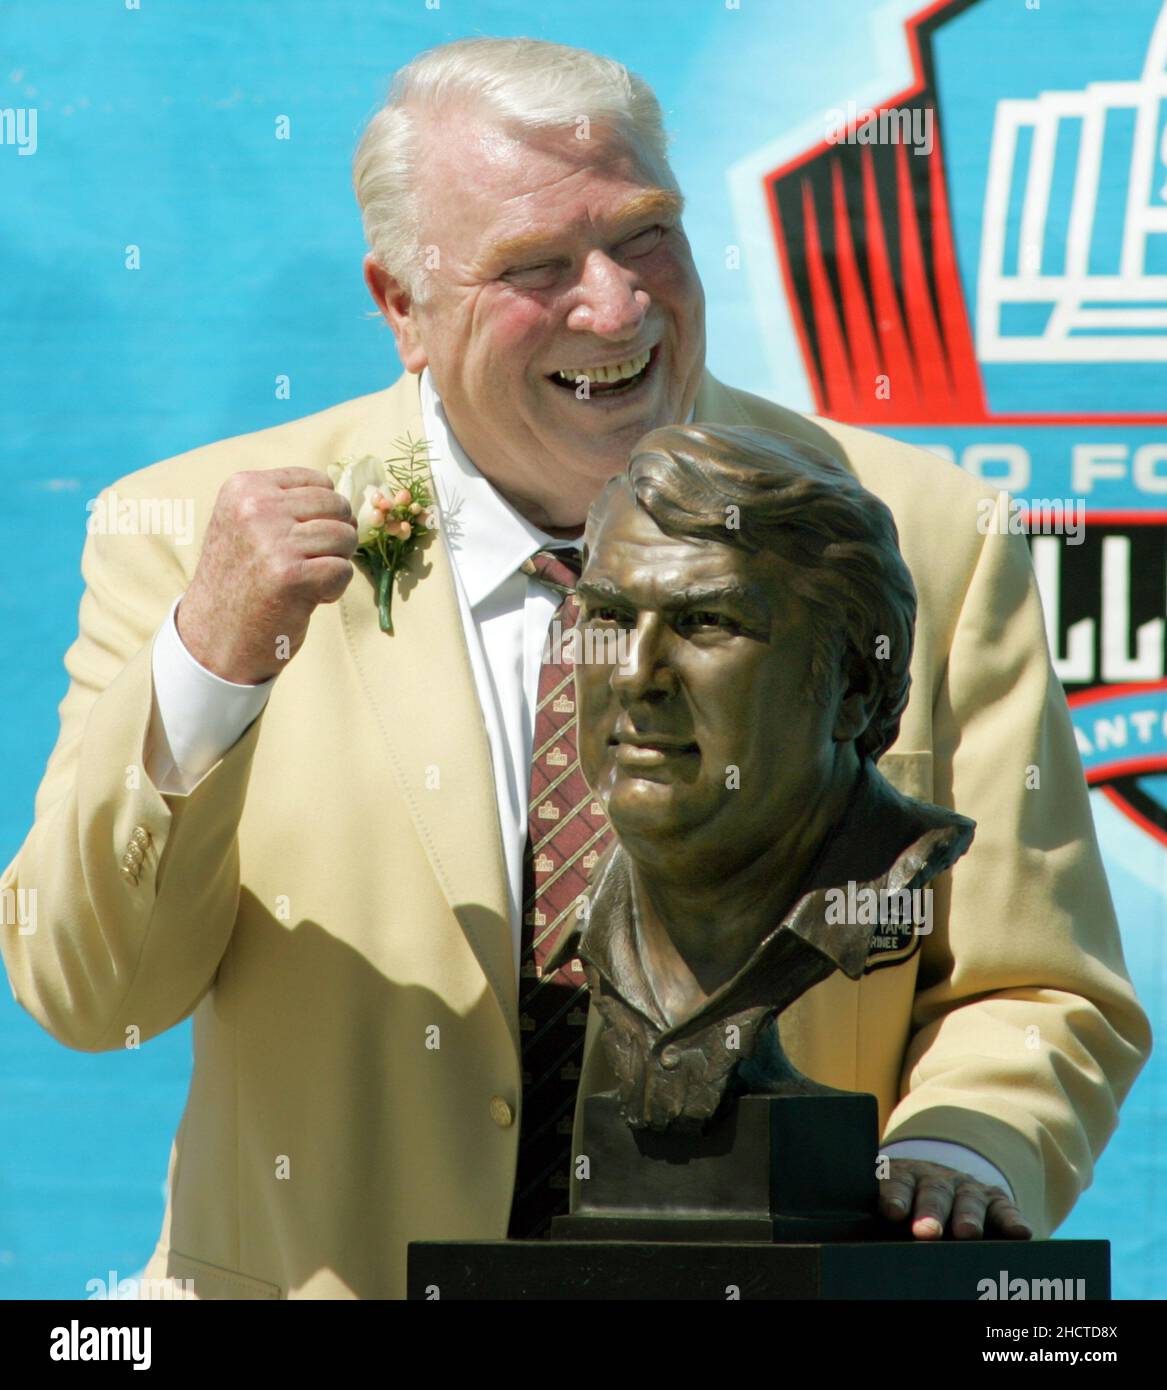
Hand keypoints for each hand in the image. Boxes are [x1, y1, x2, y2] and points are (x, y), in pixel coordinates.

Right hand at [177, 467, 357, 683]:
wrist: (213, 636)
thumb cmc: (241, 580)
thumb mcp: (247, 524)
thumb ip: (286, 504)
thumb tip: (349, 498)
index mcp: (244, 487)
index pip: (319, 482)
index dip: (323, 513)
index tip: (298, 539)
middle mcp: (256, 508)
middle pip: (337, 506)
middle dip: (335, 536)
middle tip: (309, 562)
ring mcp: (273, 541)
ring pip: (345, 536)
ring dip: (336, 562)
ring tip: (306, 579)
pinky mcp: (292, 576)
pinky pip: (343, 570)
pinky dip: (334, 588)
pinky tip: (307, 597)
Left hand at [880, 1158, 1032, 1239]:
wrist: (934, 1182)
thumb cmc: (903, 1206)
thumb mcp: (889, 1203)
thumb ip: (881, 1212)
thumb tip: (853, 1238)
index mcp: (903, 1176)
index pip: (897, 1183)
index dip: (895, 1197)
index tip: (892, 1212)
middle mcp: (936, 1179)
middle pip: (933, 1192)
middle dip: (930, 1211)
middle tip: (927, 1232)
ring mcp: (966, 1188)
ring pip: (968, 1199)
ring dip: (968, 1216)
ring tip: (967, 1233)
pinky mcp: (994, 1200)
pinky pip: (1004, 1209)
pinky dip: (1013, 1220)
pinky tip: (1021, 1233)